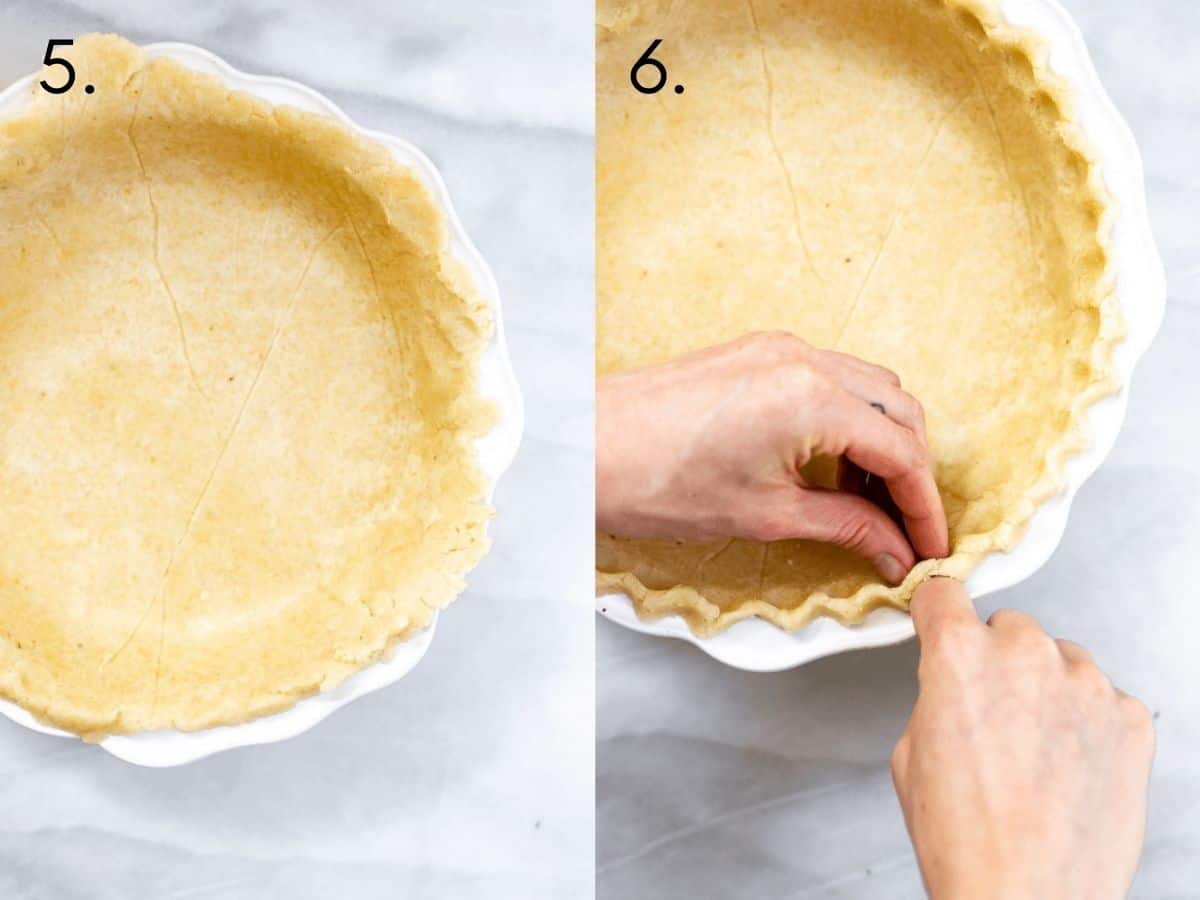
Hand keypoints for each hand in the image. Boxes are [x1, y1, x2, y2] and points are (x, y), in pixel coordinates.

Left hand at [595, 331, 947, 582]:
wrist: (585, 447)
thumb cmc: (657, 480)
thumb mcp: (765, 515)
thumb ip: (845, 526)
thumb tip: (893, 550)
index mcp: (812, 396)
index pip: (902, 451)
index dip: (925, 506)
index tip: (931, 547)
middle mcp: (803, 358)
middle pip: (897, 409)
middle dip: (912, 470)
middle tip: (906, 526)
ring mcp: (778, 348)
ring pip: (867, 388)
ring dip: (881, 441)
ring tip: (869, 501)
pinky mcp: (755, 352)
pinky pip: (828, 378)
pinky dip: (845, 420)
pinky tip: (832, 464)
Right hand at [893, 578, 1154, 898]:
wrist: (1028, 898)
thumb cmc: (966, 839)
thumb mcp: (911, 752)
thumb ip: (937, 695)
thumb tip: (955, 685)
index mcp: (959, 656)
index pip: (944, 591)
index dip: (936, 613)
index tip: (940, 620)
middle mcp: (1026, 656)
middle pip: (1006, 626)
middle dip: (994, 660)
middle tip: (988, 715)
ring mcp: (1086, 684)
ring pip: (1059, 658)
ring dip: (1044, 687)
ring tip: (1032, 750)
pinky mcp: (1129, 718)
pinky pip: (1101, 697)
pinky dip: (1086, 721)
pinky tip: (1066, 765)